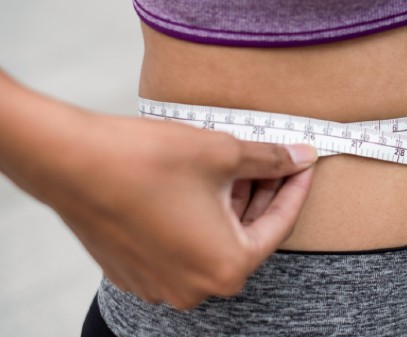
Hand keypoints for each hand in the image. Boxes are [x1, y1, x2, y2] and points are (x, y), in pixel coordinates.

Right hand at [42, 113, 317, 308]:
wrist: (71, 162)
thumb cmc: (146, 161)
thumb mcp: (224, 153)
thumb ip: (271, 160)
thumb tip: (301, 156)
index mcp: (226, 266)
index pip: (279, 225)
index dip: (295, 189)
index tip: (304, 165)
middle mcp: (195, 286)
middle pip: (247, 235)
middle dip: (264, 195)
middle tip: (275, 162)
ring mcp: (162, 283)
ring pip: (215, 240)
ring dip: (233, 206)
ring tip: (242, 167)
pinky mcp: (137, 270)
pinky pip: (185, 245)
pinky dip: (202, 218)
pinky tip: (206, 185)